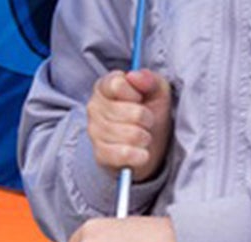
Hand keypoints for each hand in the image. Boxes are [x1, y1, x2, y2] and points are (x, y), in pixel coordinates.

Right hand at [86, 68, 172, 182]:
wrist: (149, 148)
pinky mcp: (101, 155)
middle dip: (145, 118)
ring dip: (144, 137)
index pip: (117, 85)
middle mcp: (94, 107)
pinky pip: (122, 154)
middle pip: (126, 112)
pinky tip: (143, 154)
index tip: (140, 99)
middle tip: (148, 122)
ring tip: (145, 137)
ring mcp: (95, 132)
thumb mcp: (156, 92)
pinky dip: (138, 156)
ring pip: (128, 134)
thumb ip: (149, 79)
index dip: (135, 94)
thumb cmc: (150, 115)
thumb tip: (136, 76)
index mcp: (105, 87)